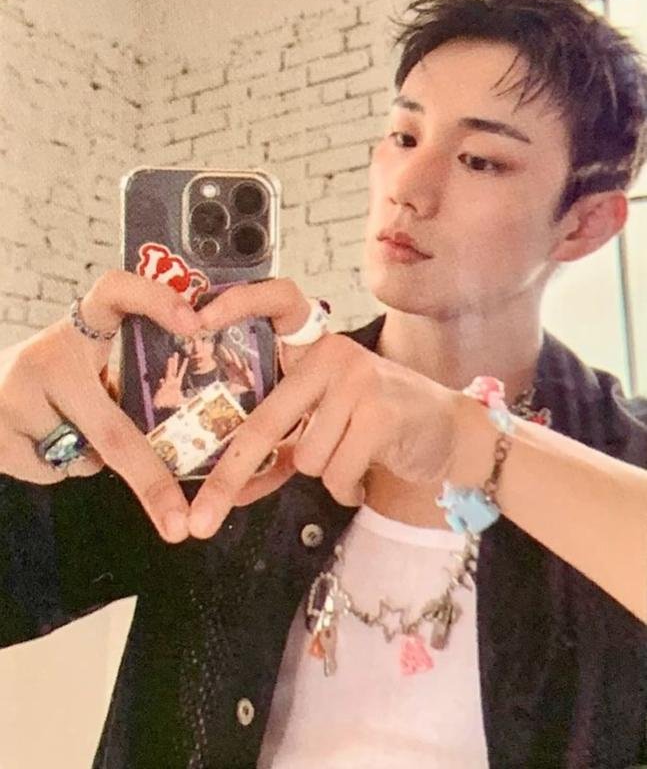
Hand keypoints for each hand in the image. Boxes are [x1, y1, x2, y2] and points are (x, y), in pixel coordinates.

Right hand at [0, 270, 199, 541]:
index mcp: (78, 327)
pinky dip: (59, 466)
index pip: (115, 291)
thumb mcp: (81, 359)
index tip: (194, 324)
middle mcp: (45, 355)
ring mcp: (14, 395)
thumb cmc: (50, 376)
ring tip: (68, 423)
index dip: (155, 299)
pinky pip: (53, 471)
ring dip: (90, 456)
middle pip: (111, 429)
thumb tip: (191, 424)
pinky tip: (41, 438)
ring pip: (82, 456)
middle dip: (151, 482)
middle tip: (179, 523)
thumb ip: (122, 371)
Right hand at [153, 353, 188, 408]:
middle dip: (175, 361)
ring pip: (168, 373)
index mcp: (177, 383)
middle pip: (173, 369)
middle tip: (175, 353)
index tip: (186, 358)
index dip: (183, 365)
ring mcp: (166, 385)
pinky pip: (162, 385)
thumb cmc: (172, 404)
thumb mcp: (183, 401)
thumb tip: (199, 399)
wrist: (163, 408)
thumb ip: (189, 399)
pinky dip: (162, 384)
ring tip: (170, 359)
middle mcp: (171, 382)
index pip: (181, 372)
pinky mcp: (161, 389)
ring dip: (169, 366)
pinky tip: (162, 381)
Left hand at [189, 279, 458, 537]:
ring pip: (305, 457)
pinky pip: (336, 472)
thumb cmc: (380, 427)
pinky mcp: (379, 413)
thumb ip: (279, 450)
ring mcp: (358, 380)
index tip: (194, 319)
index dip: (236, 303)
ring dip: (325, 474)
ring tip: (353, 460)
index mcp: (316, 348)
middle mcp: (334, 353)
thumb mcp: (326, 426)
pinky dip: (347, 487)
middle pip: (266, 421)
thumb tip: (226, 493)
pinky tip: (367, 472)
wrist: (454, 433)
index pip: (278, 304)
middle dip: (230, 476)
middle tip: (203, 521)